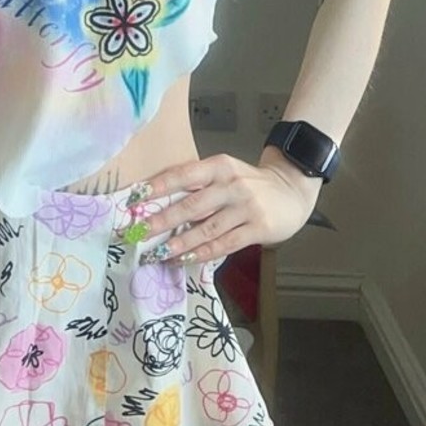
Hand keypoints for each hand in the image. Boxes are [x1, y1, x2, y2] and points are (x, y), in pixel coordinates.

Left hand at [131, 147, 322, 266]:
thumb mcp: (225, 173)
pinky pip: (224, 243)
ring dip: (179, 243)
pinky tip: (184, 259)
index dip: (158, 187)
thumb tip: (160, 202)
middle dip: (161, 220)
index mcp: (219, 166)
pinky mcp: (257, 228)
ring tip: (156, 253)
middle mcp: (231, 185)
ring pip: (205, 228)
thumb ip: (200, 184)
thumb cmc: (250, 183)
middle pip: (191, 205)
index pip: (183, 175)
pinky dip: (202, 253)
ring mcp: (245, 207)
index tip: (133, 199)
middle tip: (137, 232)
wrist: (291, 190)